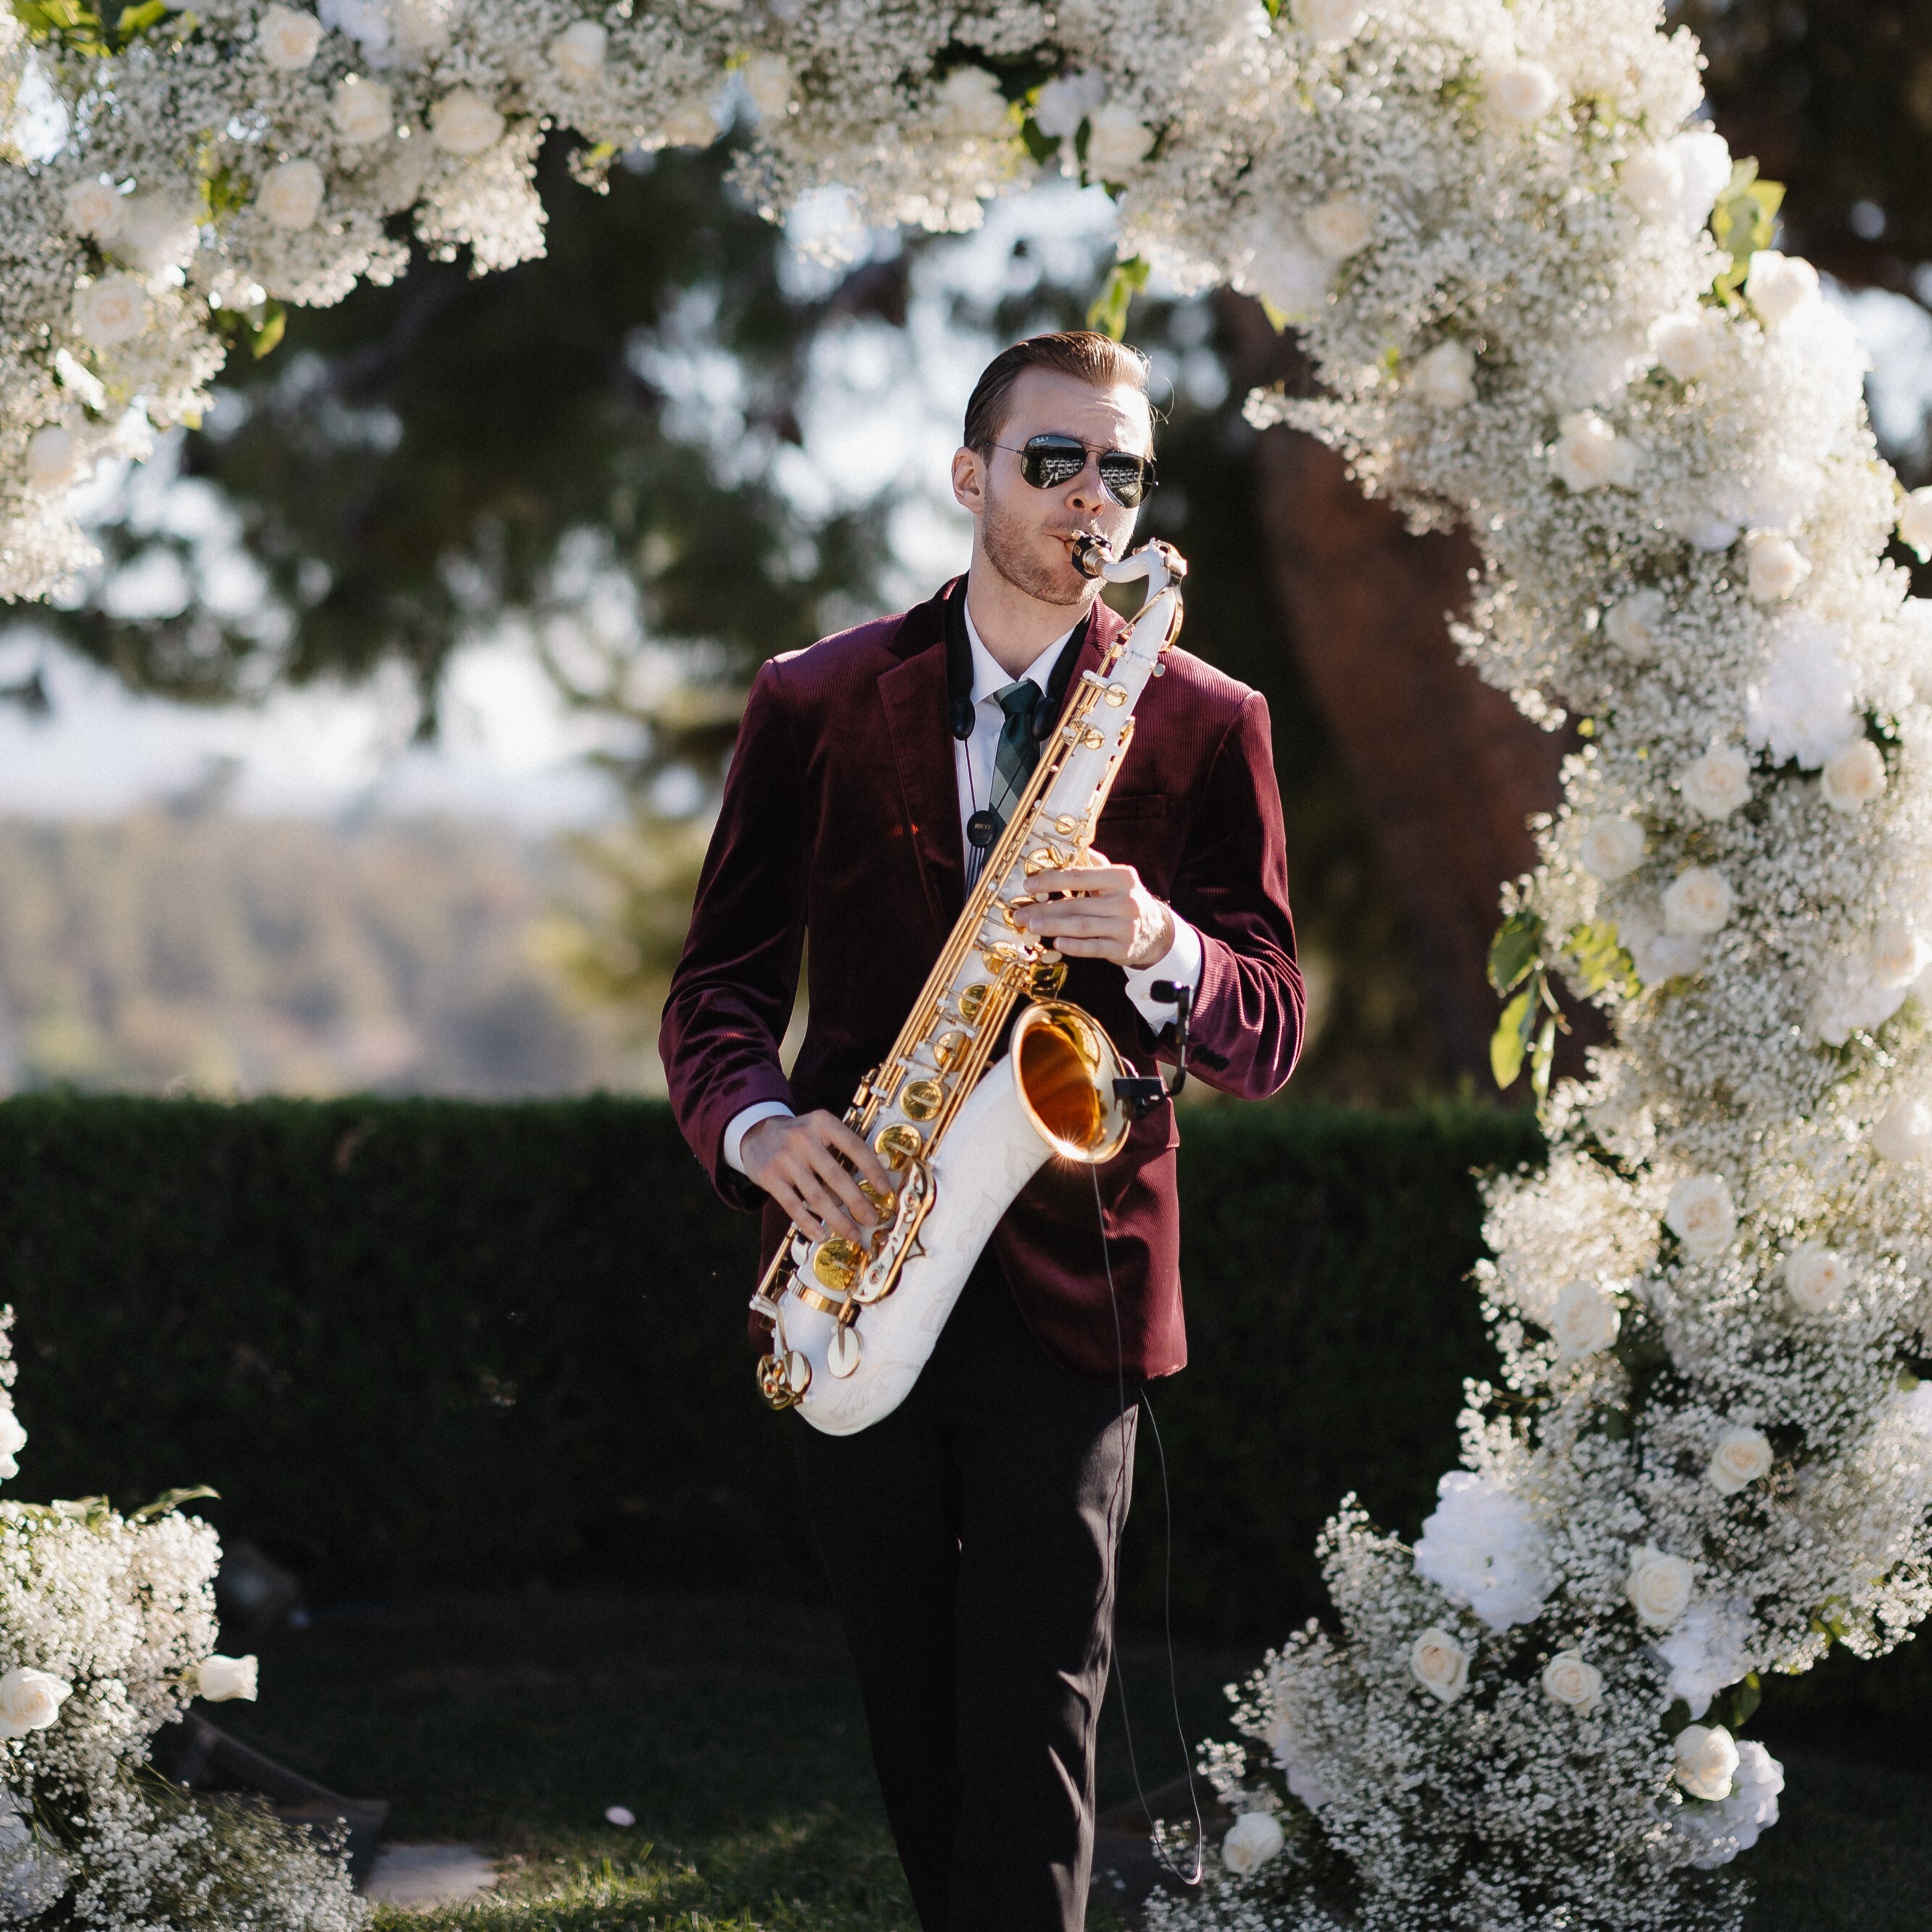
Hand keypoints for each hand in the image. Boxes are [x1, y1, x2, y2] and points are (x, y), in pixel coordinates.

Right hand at [742, 1111, 895, 1247]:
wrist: (756, 1134)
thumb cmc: (799, 1137)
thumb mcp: (820, 1131)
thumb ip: (843, 1148)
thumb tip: (873, 1180)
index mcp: (822, 1123)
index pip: (854, 1147)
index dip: (872, 1170)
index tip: (884, 1189)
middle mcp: (803, 1138)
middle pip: (836, 1176)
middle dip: (857, 1202)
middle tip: (871, 1219)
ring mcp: (784, 1158)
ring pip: (816, 1196)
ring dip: (837, 1219)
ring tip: (852, 1233)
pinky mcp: (769, 1177)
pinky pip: (793, 1205)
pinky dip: (808, 1223)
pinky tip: (820, 1234)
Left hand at [1012, 848, 1174, 968]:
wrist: (1156, 930)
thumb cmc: (1127, 900)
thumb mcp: (1117, 879)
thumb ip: (1094, 863)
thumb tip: (1069, 844)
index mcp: (1121, 878)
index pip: (1079, 876)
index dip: (1051, 881)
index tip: (1028, 886)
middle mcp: (1126, 901)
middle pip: (1076, 904)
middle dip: (1045, 909)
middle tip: (1021, 913)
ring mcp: (1125, 926)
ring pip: (1082, 927)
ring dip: (1053, 927)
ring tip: (1031, 926)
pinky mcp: (1123, 948)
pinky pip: (1094, 947)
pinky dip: (1074, 946)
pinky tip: (1057, 943)